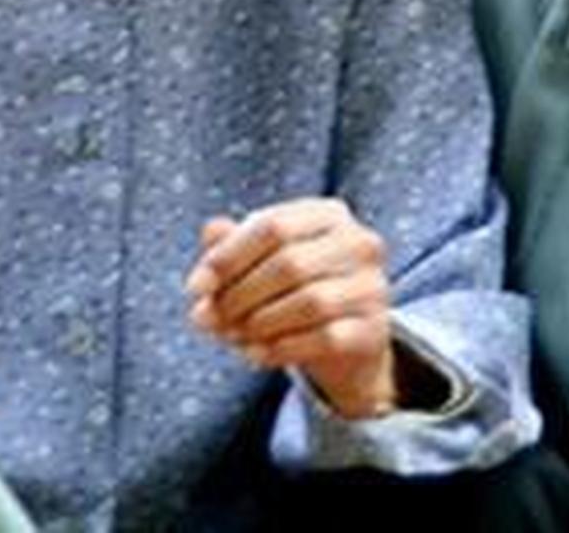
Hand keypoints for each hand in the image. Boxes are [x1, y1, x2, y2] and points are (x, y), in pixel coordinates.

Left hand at [184, 197, 395, 417]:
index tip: (195, 288)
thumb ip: (233, 244)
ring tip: (231, 336)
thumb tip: (210, 232)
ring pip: (309, 303)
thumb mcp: (262, 260)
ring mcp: (371, 286)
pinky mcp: (373, 329)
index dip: (228, 257)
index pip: (272, 225)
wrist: (344, 337)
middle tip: (207, 320)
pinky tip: (256, 354)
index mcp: (328, 214)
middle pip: (289, 265)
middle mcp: (359, 242)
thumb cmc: (293, 287)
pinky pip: (324, 339)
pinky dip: (281, 348)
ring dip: (258, 324)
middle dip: (239, 295)